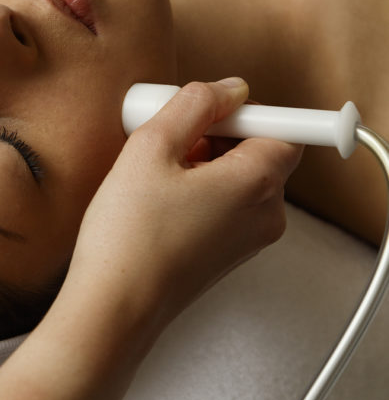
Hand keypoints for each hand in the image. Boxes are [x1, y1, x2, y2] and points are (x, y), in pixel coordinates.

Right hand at [68, 79, 302, 333]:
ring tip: (155, 173)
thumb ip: (195, 104)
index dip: (247, 112)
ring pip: (240, 179)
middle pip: (261, 152)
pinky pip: (228, 206)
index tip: (209, 112)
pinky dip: (200, 192)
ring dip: (204, 164)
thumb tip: (230, 89)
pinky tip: (159, 199)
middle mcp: (266, 214)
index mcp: (257, 183)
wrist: (114, 310)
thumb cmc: (129, 235)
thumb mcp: (151, 147)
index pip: (287, 129)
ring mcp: (249, 240)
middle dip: (218, 135)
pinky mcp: (228, 255)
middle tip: (169, 138)